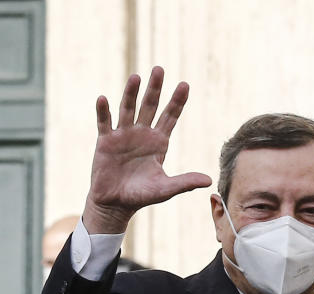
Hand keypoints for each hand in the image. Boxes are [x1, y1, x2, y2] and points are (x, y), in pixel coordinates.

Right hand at [83, 66, 212, 233]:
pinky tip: (104, 98)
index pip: (170, 117)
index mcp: (158, 142)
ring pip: (128, 109)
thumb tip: (209, 180)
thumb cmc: (141, 195)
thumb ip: (185, 182)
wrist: (116, 203)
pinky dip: (104, 111)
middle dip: (155, 88)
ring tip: (136, 77)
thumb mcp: (165, 189)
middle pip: (150, 106)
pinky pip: (105, 123)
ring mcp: (123, 135)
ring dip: (131, 93)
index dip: (177, 101)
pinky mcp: (105, 142)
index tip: (185, 85)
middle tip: (160, 69)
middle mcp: (142, 134)